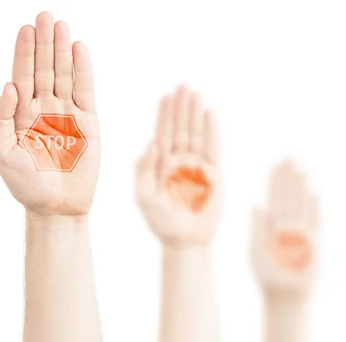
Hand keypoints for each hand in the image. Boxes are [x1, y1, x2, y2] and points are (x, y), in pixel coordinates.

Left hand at [0, 11, 99, 215]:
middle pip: (43, 69)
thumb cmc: (25, 184)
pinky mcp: (88, 122)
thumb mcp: (1, 154)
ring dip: (62, 50)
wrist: (56, 207)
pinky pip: (86, 91)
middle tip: (45, 16)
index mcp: (20, 115)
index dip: (23, 53)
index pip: (21, 76)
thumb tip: (7, 85)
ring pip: (64, 75)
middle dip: (44, 43)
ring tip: (61, 25)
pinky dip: (84, 70)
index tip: (26, 29)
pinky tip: (79, 49)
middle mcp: (43, 109)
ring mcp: (66, 114)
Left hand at [136, 86, 220, 244]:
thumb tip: (151, 142)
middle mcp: (178, 162)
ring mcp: (196, 166)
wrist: (183, 240)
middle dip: (181, 108)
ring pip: (196, 134)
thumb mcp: (143, 195)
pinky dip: (211, 131)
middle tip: (183, 86)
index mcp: (160, 164)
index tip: (166, 95)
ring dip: (195, 114)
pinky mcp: (213, 174)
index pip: (162, 133)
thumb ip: (143, 169)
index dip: (164, 114)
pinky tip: (210, 114)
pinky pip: (212, 148)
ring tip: (196, 94)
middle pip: (180, 129)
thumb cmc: (160, 220)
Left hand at [251, 160, 317, 294]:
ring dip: (300, 187)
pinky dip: (313, 208)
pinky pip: (314, 221)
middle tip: (289, 157)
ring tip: (301, 169)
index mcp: (271, 226)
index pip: (274, 197)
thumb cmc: (268, 274)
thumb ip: (256, 227)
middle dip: (288, 178)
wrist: (284, 294)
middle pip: (288, 196)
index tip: (276, 164)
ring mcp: (301, 233)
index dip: (275, 181)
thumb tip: (255, 204)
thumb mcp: (255, 249)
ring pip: (301, 204)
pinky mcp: (314, 242)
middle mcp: (286, 226)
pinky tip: (312, 193)